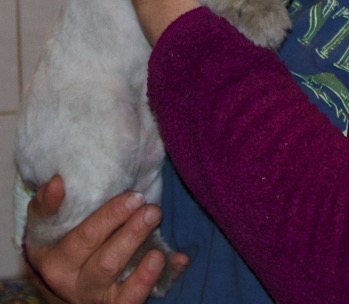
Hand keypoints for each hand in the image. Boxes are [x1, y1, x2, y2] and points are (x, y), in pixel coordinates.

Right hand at [25, 176, 187, 303]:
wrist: (62, 279)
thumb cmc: (57, 240)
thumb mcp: (44, 224)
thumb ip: (47, 203)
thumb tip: (59, 182)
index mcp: (56, 262)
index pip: (84, 238)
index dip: (110, 218)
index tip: (133, 197)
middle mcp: (76, 285)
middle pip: (106, 262)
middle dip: (132, 235)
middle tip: (152, 210)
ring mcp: (99, 298)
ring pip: (122, 290)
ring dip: (144, 271)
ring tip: (159, 250)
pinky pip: (138, 299)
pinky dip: (160, 280)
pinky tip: (177, 261)